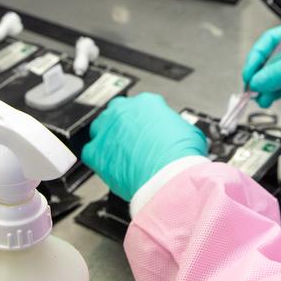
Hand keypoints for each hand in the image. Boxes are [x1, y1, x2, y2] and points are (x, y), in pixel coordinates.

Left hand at [81, 93, 208, 200]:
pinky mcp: (95, 151)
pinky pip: (90, 151)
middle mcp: (124, 111)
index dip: (146, 120)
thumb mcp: (190, 132)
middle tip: (133, 140)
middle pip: (118, 112)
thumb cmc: (180, 156)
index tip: (148, 130)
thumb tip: (178, 134)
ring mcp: (107, 130)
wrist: (168, 177)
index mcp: (147, 102)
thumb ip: (177, 128)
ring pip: (100, 128)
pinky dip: (98, 158)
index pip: (142, 105)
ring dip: (108, 138)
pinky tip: (109, 165)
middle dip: (124, 124)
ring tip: (120, 153)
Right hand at [241, 21, 280, 126]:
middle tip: (251, 86)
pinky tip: (268, 100)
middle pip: (271, 58)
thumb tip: (258, 79)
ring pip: (274, 75)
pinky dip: (272, 94)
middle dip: (259, 72)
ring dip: (264, 86)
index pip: (273, 40)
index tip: (250, 71)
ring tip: (259, 97)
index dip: (258, 55)